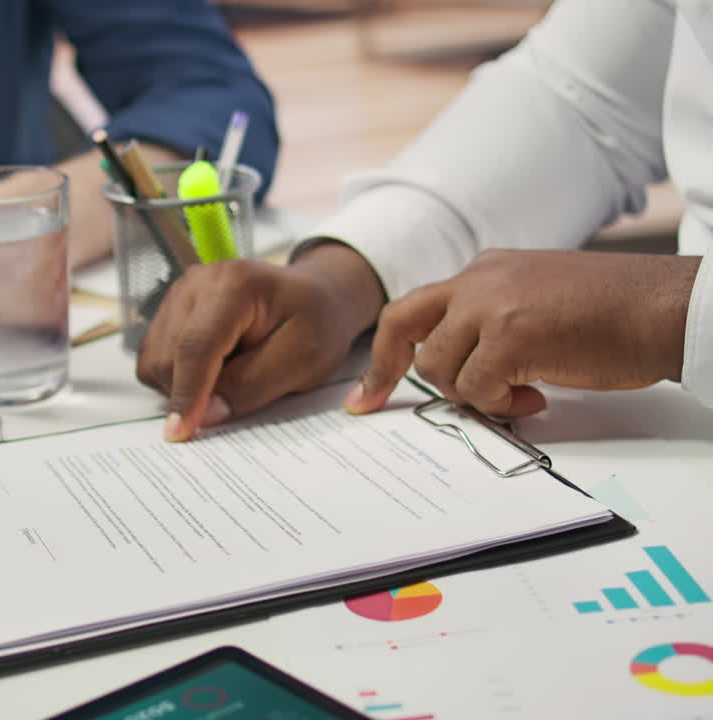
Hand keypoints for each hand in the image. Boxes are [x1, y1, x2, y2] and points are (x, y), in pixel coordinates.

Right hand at [135, 243, 384, 441]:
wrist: (315, 295)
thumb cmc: (315, 322)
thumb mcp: (303, 359)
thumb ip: (253, 385)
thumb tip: (205, 415)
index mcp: (234, 285)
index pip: (196, 346)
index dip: (187, 393)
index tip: (180, 432)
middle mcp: (196, 283)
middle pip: (168, 357)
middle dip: (193, 390)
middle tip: (242, 386)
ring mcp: (178, 295)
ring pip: (155, 360)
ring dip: (185, 384)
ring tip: (232, 370)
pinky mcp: (169, 312)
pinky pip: (155, 358)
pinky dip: (178, 375)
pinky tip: (215, 366)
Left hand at [345, 249, 699, 417]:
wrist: (667, 307)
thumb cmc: (615, 314)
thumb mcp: (537, 303)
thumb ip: (493, 324)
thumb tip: (464, 373)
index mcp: (486, 271)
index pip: (415, 308)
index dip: (387, 353)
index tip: (366, 392)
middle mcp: (481, 279)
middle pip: (403, 325)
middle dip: (387, 371)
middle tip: (375, 405)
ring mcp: (493, 304)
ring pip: (440, 366)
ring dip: (472, 393)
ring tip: (520, 393)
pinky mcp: (511, 335)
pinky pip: (476, 388)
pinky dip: (501, 404)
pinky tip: (537, 397)